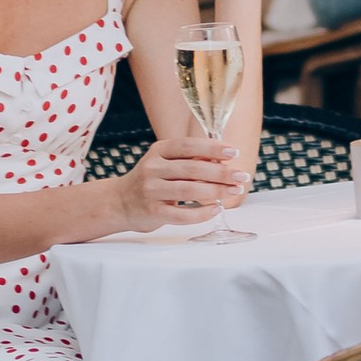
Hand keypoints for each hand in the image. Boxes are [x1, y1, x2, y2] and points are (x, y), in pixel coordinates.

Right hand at [113, 135, 243, 230]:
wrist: (119, 203)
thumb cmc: (150, 181)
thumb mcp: (163, 163)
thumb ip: (188, 161)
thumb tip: (222, 161)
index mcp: (158, 151)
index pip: (188, 146)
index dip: (212, 148)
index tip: (234, 152)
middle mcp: (153, 168)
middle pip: (192, 169)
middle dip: (221, 172)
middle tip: (241, 176)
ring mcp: (151, 191)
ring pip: (189, 190)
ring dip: (216, 191)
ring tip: (234, 191)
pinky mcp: (153, 212)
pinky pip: (182, 215)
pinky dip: (202, 213)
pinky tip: (215, 209)